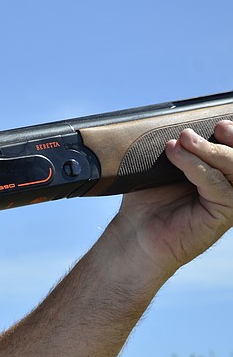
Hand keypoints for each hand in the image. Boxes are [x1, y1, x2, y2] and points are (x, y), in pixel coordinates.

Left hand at [113, 119, 232, 277]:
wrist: (134, 233)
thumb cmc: (147, 201)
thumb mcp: (164, 167)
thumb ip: (180, 148)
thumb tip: (183, 127)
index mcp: (220, 174)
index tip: (218, 123)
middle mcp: (229, 187)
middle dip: (229, 139)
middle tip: (210, 128)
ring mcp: (228, 202)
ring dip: (209, 150)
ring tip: (184, 139)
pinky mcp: (222, 215)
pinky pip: (217, 186)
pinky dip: (196, 167)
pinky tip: (177, 155)